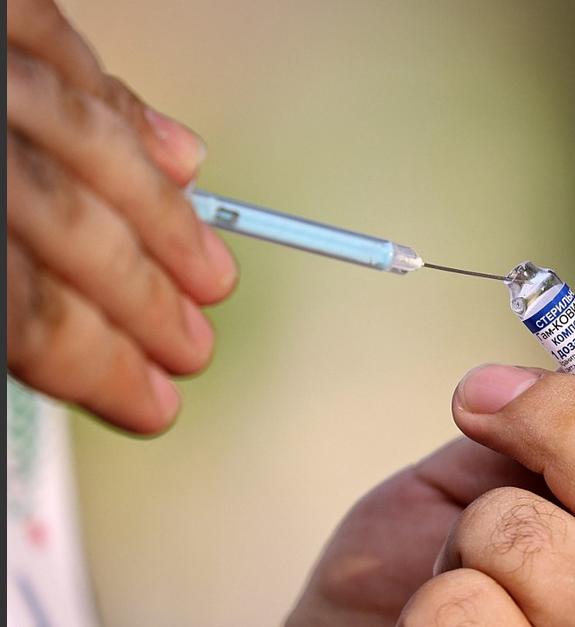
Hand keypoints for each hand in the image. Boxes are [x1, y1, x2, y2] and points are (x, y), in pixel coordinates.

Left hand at [7, 0, 237, 432]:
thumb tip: (36, 351)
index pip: (27, 307)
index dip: (99, 364)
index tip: (149, 403)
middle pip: (79, 230)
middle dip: (147, 300)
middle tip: (192, 346)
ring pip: (95, 144)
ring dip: (166, 219)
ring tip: (211, 271)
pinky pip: (69, 50)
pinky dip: (131, 113)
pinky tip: (180, 154)